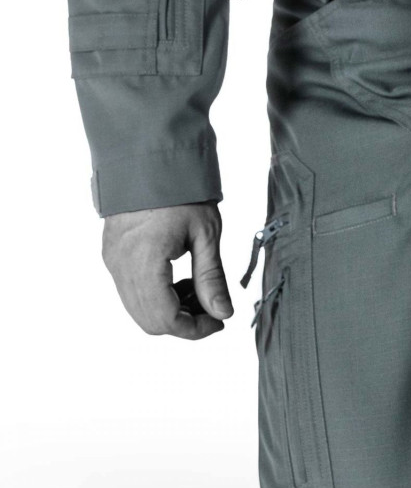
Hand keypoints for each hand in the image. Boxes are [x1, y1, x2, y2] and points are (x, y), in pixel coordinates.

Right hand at [102, 202, 233, 338]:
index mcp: (145, 262)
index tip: (219, 322)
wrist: (149, 158)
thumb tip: (222, 314)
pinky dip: (156, 297)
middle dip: (184, 322)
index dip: (194, 329)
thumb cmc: (181, 191)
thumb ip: (212, 278)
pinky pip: (131, 292)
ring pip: (138, 310)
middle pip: (149, 321)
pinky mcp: (111, 255)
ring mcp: (112, 261)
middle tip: (212, 308)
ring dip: (170, 310)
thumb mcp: (206, 235)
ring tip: (197, 290)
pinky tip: (179, 280)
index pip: (166, 318)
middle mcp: (121, 266)